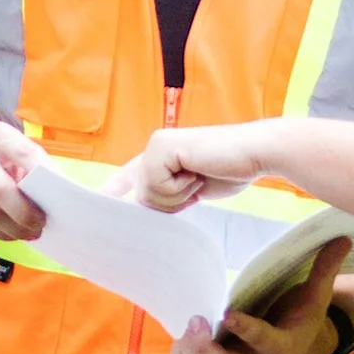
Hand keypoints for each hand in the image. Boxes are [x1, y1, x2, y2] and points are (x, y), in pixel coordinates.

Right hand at [0, 120, 50, 240]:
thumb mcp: (9, 145)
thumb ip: (29, 165)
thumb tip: (51, 200)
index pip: (25, 155)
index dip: (44, 177)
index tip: (59, 198)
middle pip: (1, 192)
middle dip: (25, 215)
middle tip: (40, 226)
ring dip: (13, 230)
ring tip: (29, 233)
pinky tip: (10, 233)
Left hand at [114, 122, 276, 211]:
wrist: (255, 153)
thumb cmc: (230, 170)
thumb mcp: (192, 188)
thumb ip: (169, 194)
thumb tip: (145, 208)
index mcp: (160, 155)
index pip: (132, 174)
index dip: (116, 187)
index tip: (99, 199)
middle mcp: (154, 147)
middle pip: (143, 198)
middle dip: (172, 202)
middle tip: (197, 182)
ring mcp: (156, 145)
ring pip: (149, 195)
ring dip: (179, 196)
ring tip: (200, 175)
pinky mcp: (163, 148)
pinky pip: (158, 187)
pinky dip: (181, 188)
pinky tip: (198, 171)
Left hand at [170, 237, 352, 353]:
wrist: (298, 350)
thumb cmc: (304, 318)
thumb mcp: (317, 296)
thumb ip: (325, 269)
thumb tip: (344, 238)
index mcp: (282, 346)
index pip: (262, 340)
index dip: (246, 329)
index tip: (228, 313)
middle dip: (206, 349)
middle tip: (196, 319)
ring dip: (191, 352)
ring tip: (190, 322)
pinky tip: (185, 335)